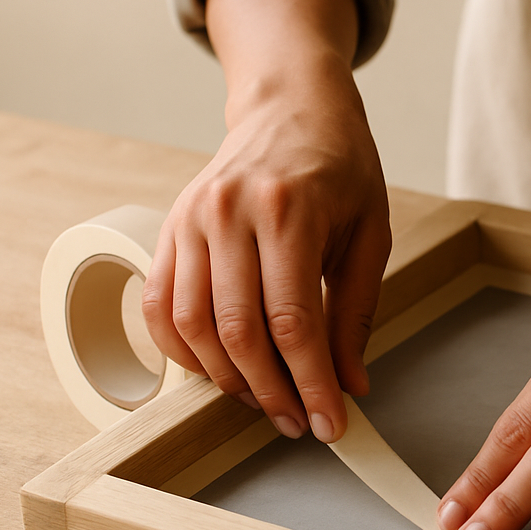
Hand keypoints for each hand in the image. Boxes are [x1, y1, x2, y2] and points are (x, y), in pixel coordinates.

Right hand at [142, 0, 389, 441]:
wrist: (292, 107)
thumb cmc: (340, 167)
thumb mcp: (370, 233)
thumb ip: (356, 311)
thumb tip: (350, 384)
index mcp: (289, 211)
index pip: (294, 322)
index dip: (310, 384)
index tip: (328, 423)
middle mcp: (230, 213)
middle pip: (239, 332)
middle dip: (271, 393)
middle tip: (297, 422)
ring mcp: (191, 219)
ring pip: (193, 326)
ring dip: (227, 378)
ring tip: (263, 400)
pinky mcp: (170, 227)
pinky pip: (160, 305)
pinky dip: (182, 350)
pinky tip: (216, 369)